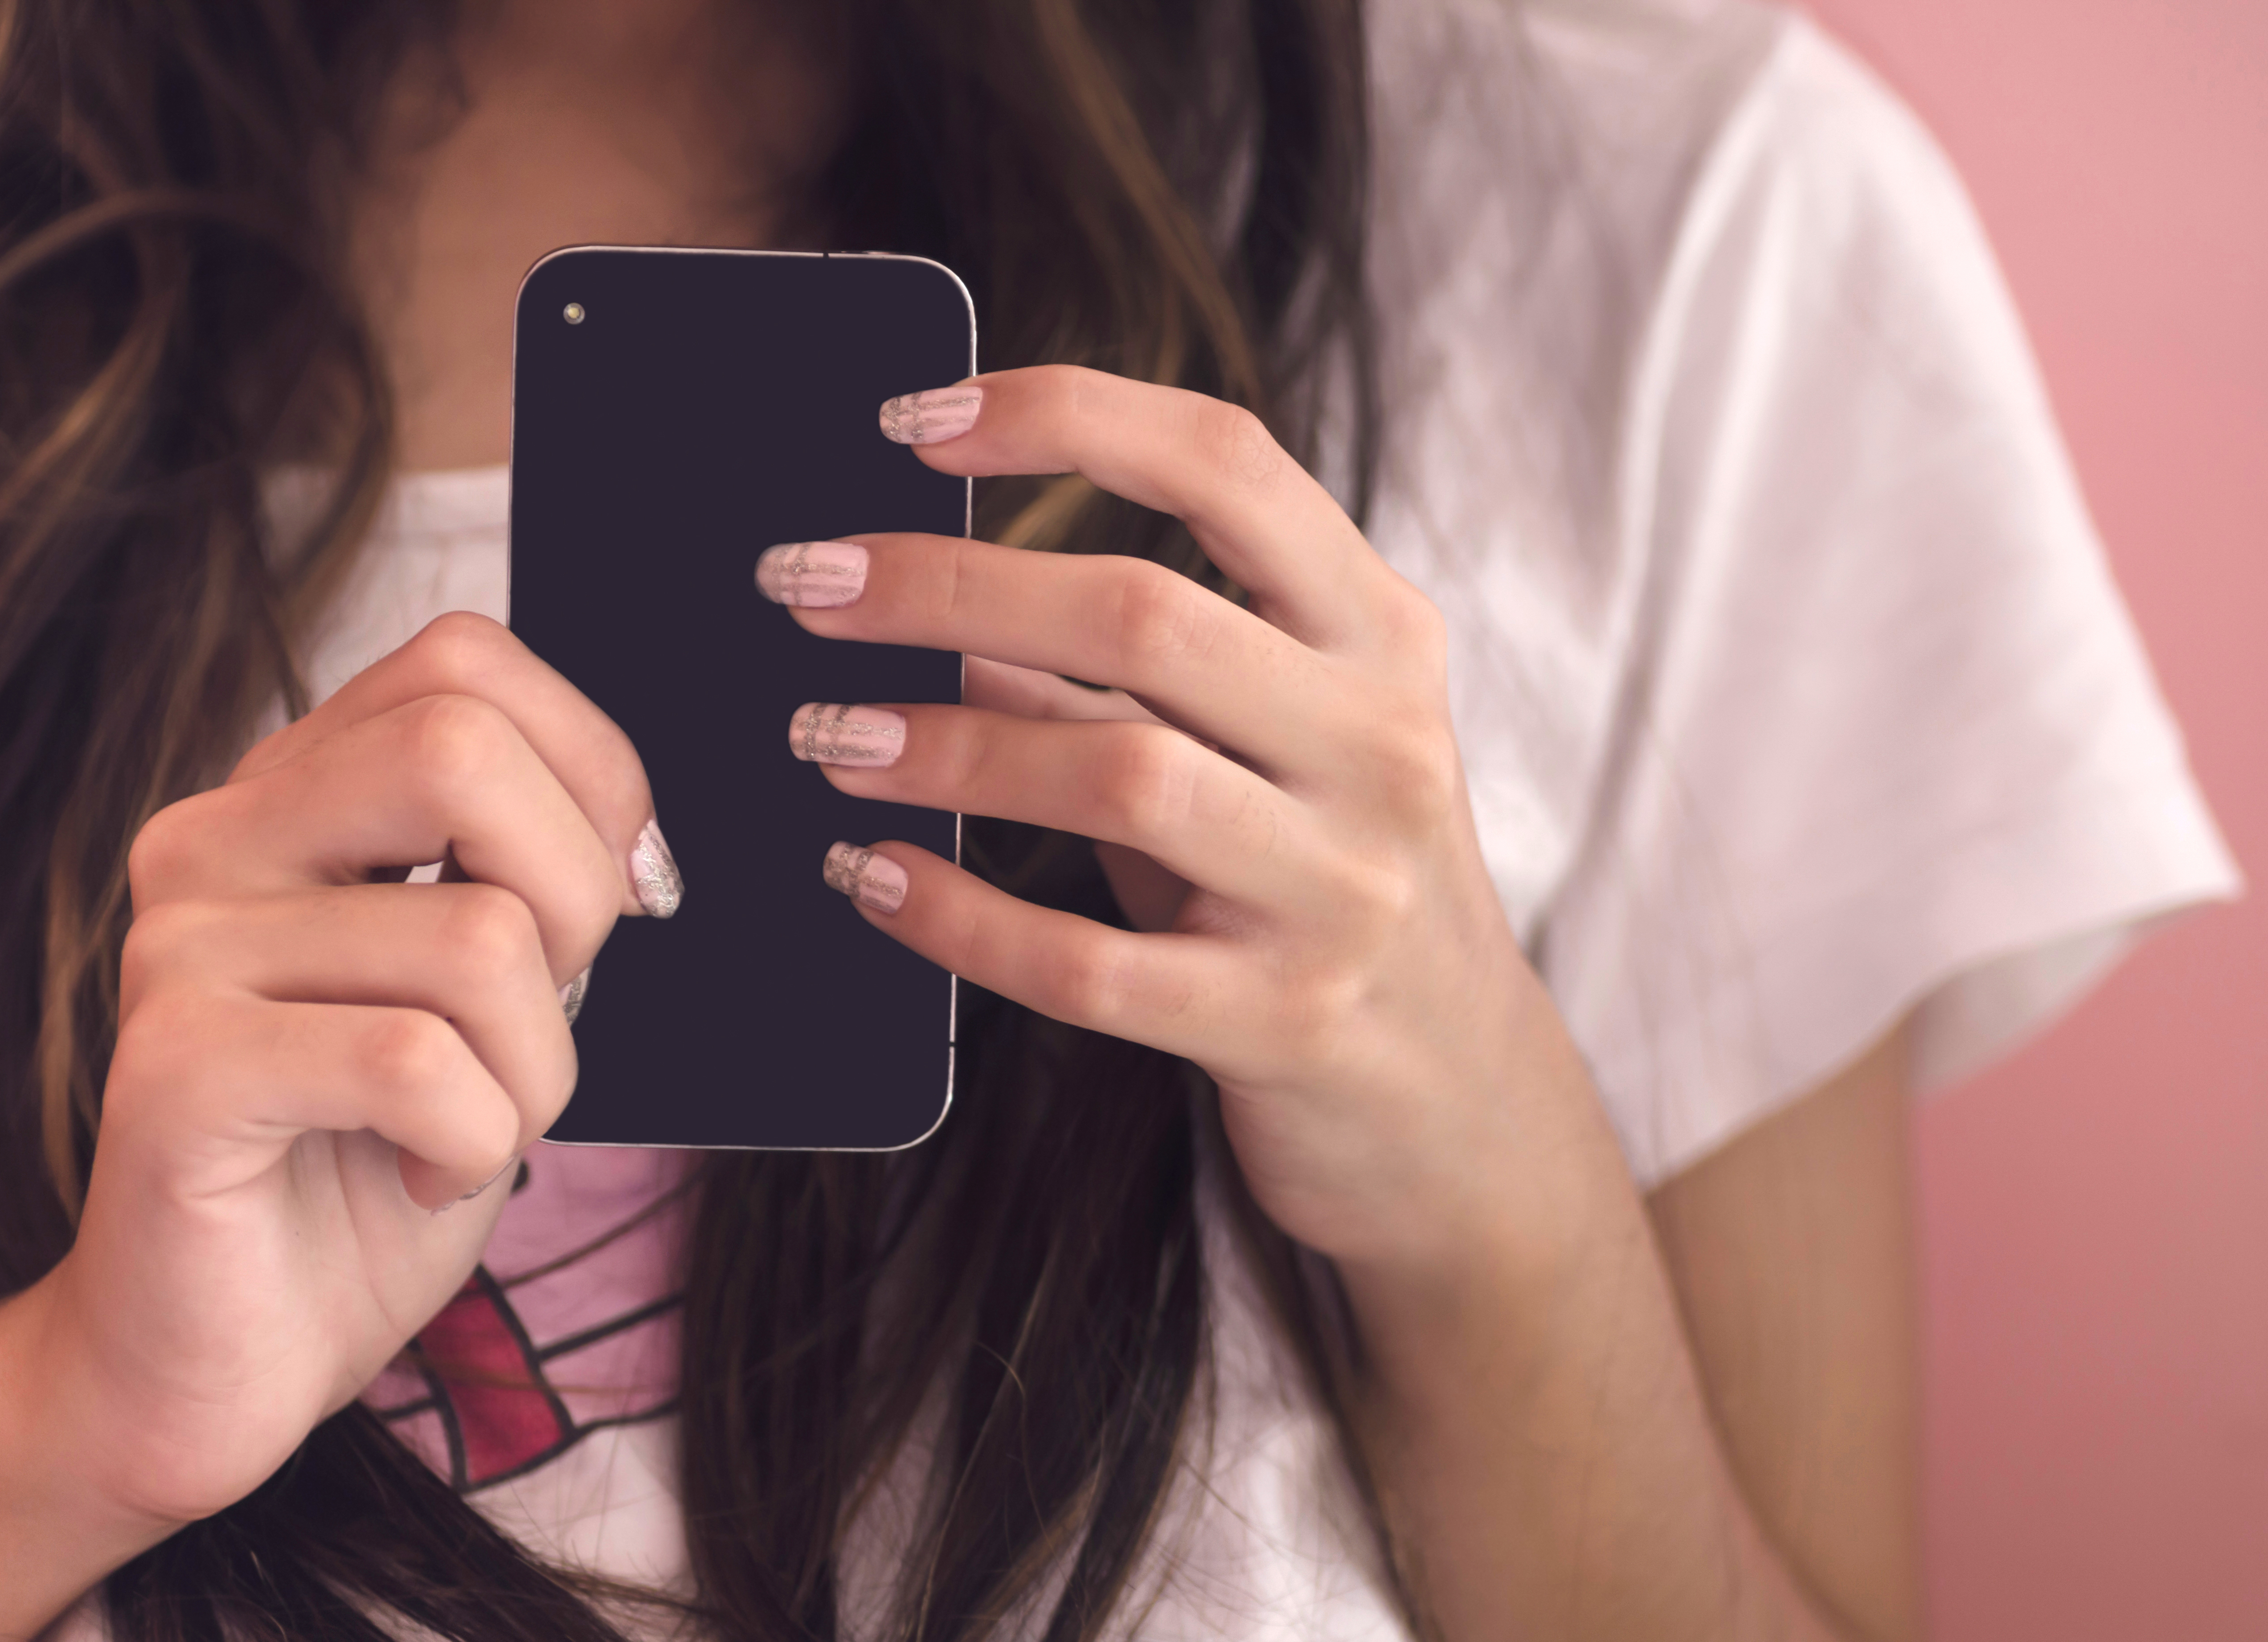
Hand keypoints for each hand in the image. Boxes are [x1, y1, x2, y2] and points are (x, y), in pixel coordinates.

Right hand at [23, 613, 665, 1526]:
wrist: (226, 1352)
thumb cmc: (371, 1163)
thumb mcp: (482, 993)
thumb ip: (522, 880)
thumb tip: (630, 841)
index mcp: (289, 797)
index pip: (462, 660)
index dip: (588, 768)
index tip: (618, 896)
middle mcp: (214, 841)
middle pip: (461, 748)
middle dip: (574, 897)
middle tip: (548, 1014)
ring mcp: (179, 949)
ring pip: (478, 939)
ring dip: (537, 1072)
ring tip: (472, 1131)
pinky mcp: (173, 1069)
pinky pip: (415, 1062)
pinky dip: (475, 1141)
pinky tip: (424, 1178)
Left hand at [769, 366, 1588, 1278]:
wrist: (1466, 1107)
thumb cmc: (1336, 887)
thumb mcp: (1272, 750)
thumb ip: (1133, 677)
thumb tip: (950, 610)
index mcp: (1381, 638)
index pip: (1226, 462)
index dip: (1063, 414)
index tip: (911, 419)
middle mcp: (1379, 745)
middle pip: (1141, 612)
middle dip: (945, 582)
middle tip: (801, 584)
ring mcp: (1344, 890)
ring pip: (1115, 776)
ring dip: (939, 746)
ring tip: (820, 733)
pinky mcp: (1285, 1025)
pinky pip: (1089, 965)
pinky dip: (960, 915)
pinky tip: (870, 877)